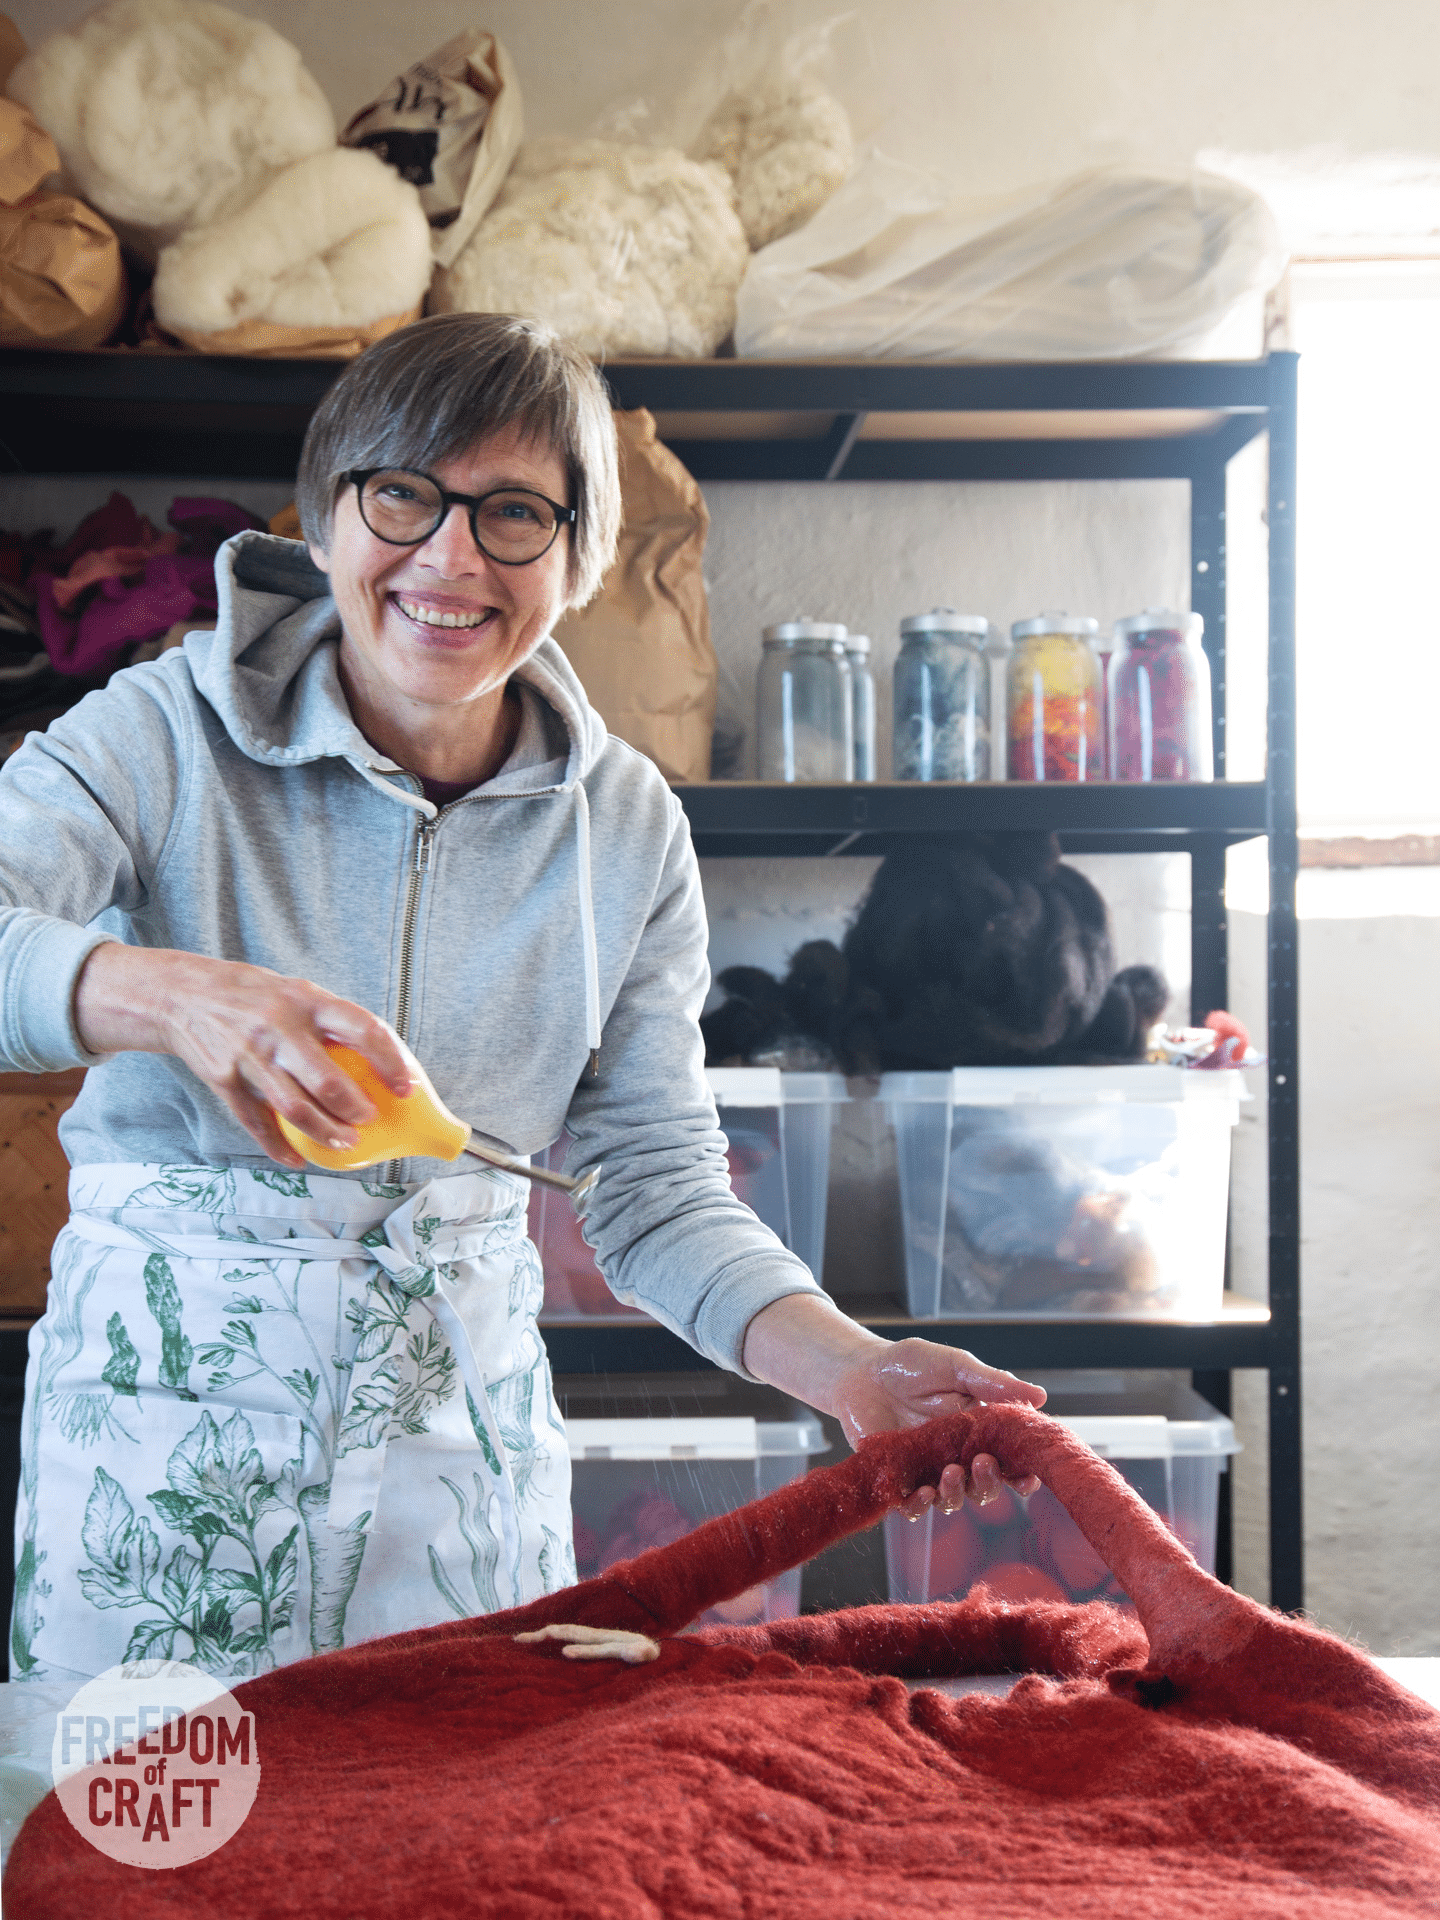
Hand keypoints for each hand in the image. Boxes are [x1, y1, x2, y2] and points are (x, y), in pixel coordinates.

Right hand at [73, 943, 413, 1167]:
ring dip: (324, 1132)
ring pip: (293, 1108)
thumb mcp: (296, 993)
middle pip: (326, 1080)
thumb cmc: (253, 995)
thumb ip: (330, 1021)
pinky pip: (255, 1122)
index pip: (361, 1029)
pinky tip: (296, 1159)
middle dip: (354, 1109)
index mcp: (306, 1000)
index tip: (405, 1087)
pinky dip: (278, 1146)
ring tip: (344, 1142)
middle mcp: (278, 1027)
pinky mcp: (223, 1079)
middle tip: (368, 1120)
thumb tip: (381, 1057)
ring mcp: (248, 1055)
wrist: (182, 994)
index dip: (389, 1061)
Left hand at [832, 1337, 1046, 1521]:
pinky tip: (922, 1493)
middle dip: (989, 1483)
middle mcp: (958, 1457)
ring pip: (953, 1500)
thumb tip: (1040, 1396)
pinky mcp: (898, 1480)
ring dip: (957, 1494)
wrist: (861, 1371)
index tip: (1028, 1476)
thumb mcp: (956, 1366)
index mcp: (979, 1433)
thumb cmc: (910, 1365)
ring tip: (950, 1472)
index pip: (1009, 1462)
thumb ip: (993, 1383)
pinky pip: (913, 1508)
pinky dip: (920, 1507)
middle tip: (981, 1462)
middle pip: (985, 1487)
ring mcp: (928, 1472)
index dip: (1023, 1475)